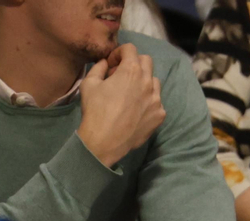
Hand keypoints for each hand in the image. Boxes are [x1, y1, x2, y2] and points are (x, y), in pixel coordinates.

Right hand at [77, 44, 165, 168]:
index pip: (130, 49)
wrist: (105, 142)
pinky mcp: (160, 115)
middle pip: (147, 61)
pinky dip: (148, 102)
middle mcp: (148, 81)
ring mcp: (156, 99)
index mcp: (131, 70)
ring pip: (154, 82)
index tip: (111, 64)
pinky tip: (136, 111)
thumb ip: (99, 67)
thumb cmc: (95, 111)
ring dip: (143, 82)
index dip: (119, 53)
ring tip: (131, 94)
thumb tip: (105, 63)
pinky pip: (157, 102)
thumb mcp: (89, 84)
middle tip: (121, 76)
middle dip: (134, 63)